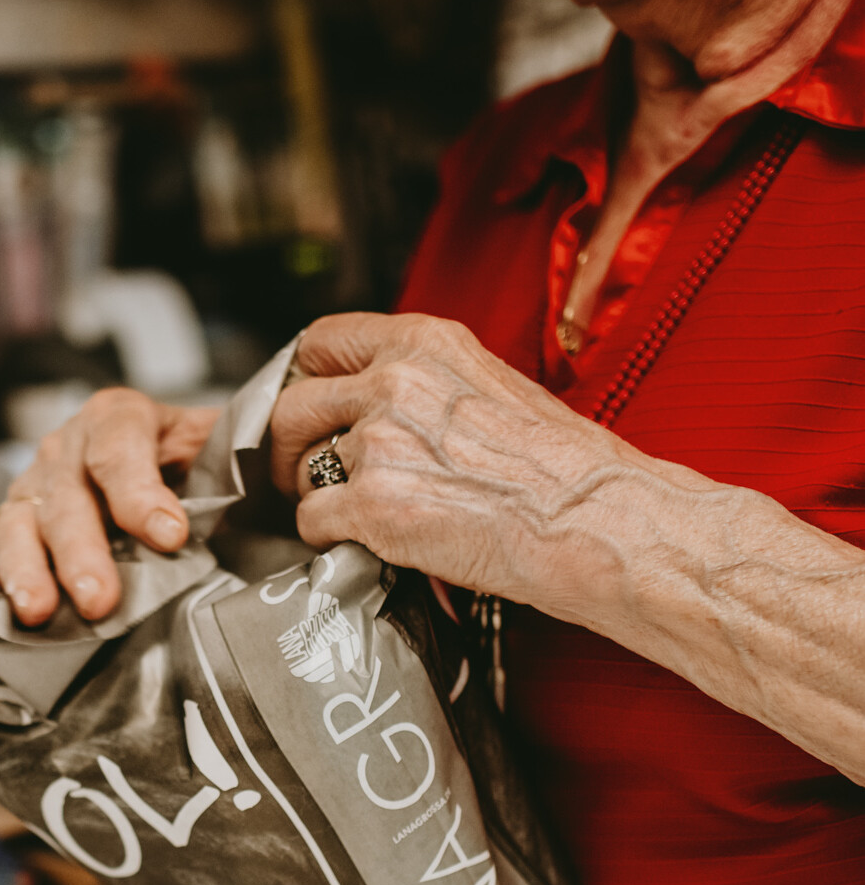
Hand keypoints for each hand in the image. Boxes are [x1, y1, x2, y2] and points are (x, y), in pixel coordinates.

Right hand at [0, 389, 219, 655]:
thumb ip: (230, 461)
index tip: (170, 533)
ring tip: (38, 614)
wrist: (160, 461)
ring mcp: (30, 495)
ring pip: (14, 529)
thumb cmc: (191, 460)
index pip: (119, 449)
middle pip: (63, 499)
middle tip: (98, 598)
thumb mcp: (214, 445)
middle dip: (80, 551)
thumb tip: (277, 484)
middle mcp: (63, 453)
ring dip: (23, 574)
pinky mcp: (11, 536)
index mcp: (116, 420)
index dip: (140, 492)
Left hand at [270, 311, 650, 616]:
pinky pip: (311, 521)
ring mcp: (378, 444)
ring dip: (316, 495)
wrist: (594, 518)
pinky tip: (367, 542)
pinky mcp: (372, 505)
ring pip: (301, 469)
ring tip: (355, 514)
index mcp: (422, 343)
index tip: (307, 408)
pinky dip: (328, 538)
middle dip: (289, 446)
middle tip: (303, 473)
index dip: (303, 380)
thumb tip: (377, 404)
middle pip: (292, 407)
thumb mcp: (488, 387)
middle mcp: (393, 383)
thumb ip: (423, 385)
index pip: (320, 342)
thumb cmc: (560, 467)